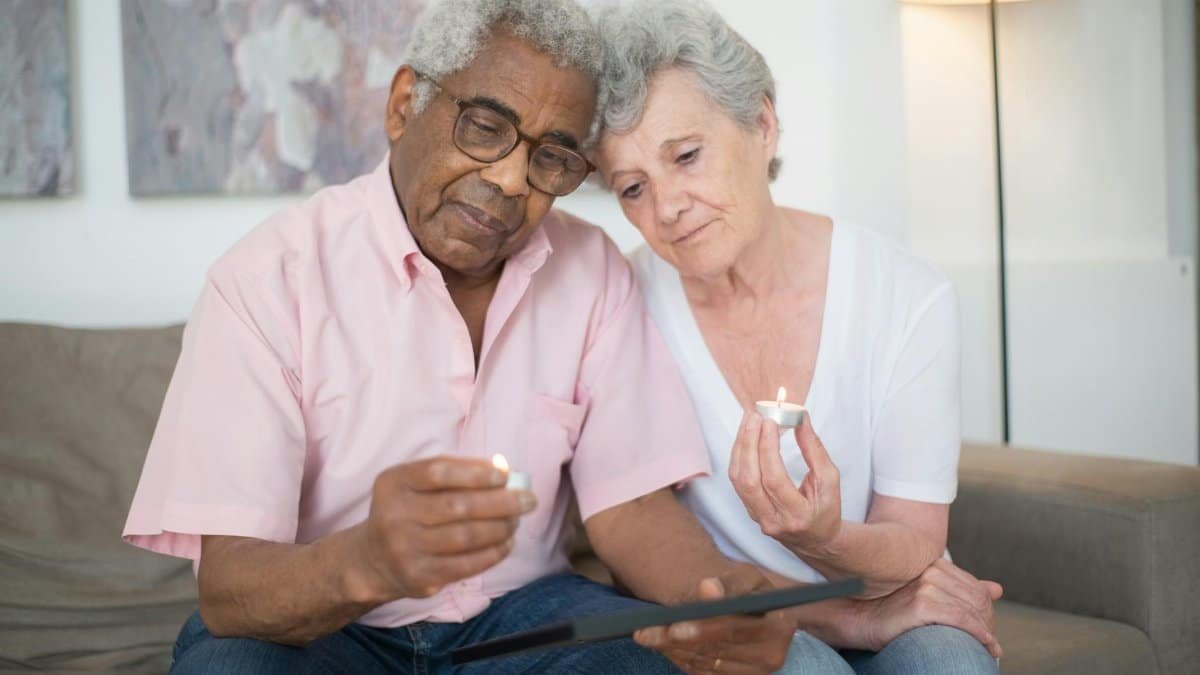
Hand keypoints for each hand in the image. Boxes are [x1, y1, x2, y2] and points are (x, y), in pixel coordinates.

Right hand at [354, 456, 534, 600]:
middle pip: (458, 507)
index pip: (438, 472)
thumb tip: (504, 470)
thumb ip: (455, 471)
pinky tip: (507, 543)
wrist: (373, 559)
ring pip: (466, 537)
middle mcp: (395, 516)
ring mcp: (405, 549)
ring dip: (502, 528)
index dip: (476, 473)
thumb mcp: (416, 483)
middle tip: (529, 500)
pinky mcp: (419, 577)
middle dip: (502, 502)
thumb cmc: (408, 510)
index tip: (504, 476)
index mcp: (394, 483)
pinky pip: (466, 565)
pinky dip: (493, 553)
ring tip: (517, 521)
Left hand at [633, 564, 794, 673]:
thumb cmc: (747, 589)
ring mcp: (756, 673)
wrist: (753, 609)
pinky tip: (663, 644)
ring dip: (673, 651)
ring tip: (648, 635)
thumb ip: (727, 582)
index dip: (702, 628)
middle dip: (676, 641)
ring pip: (705, 664)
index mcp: (780, 625)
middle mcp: (772, 655)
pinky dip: (680, 659)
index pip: (734, 629)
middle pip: (716, 651)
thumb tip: (708, 586)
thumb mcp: (743, 577)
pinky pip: (703, 674)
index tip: (672, 626)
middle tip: (645, 632)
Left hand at [728, 412, 840, 553]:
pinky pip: (738, 482)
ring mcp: (758, 518)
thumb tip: (800, 419)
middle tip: (755, 417)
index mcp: (798, 515)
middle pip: (750, 480)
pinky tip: (745, 438)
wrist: (816, 540)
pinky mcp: (749, 511)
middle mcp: (773, 520)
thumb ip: (814, 450)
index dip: (768, 448)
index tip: (770, 422)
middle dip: (749, 444)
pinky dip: (739, 456)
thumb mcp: (830, 480)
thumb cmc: (826, 509)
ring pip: (739, 480)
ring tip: (749, 422)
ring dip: (741, 447)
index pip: (774, 480)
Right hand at [853, 558, 1003, 657]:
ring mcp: (925, 585)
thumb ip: (961, 589)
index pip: (974, 587)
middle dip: (988, 622)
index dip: (986, 610)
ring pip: (971, 610)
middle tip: (990, 642)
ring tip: (990, 648)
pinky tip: (985, 645)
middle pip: (976, 598)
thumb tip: (997, 589)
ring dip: (986, 632)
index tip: (988, 629)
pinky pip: (961, 621)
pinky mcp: (920, 605)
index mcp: (932, 564)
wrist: (856, 617)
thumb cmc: (889, 608)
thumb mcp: (928, 595)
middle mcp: (930, 570)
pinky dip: (978, 635)